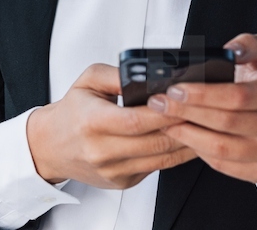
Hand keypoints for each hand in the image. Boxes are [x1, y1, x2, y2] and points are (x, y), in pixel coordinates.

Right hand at [26, 63, 196, 189]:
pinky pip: (158, 167)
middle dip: (184, 124)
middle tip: (205, 108)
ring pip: (162, 158)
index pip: (136, 120)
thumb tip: (147, 75)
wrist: (51, 147)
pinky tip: (188, 138)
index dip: (164, 110)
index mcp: (92, 123)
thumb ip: (117, 75)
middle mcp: (102, 152)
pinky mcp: (124, 182)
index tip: (184, 98)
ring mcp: (114, 171)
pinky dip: (176, 153)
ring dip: (188, 141)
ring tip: (204, 122)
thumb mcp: (88, 80)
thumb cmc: (72, 111)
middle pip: (155, 141)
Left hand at [151, 33, 256, 182]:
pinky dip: (199, 151)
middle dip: (188, 113)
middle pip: (227, 123)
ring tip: (166, 122)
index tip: (176, 89)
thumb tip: (232, 50)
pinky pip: (224, 165)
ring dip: (188, 135)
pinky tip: (185, 137)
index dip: (204, 94)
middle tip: (161, 104)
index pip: (240, 96)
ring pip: (223, 149)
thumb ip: (248, 45)